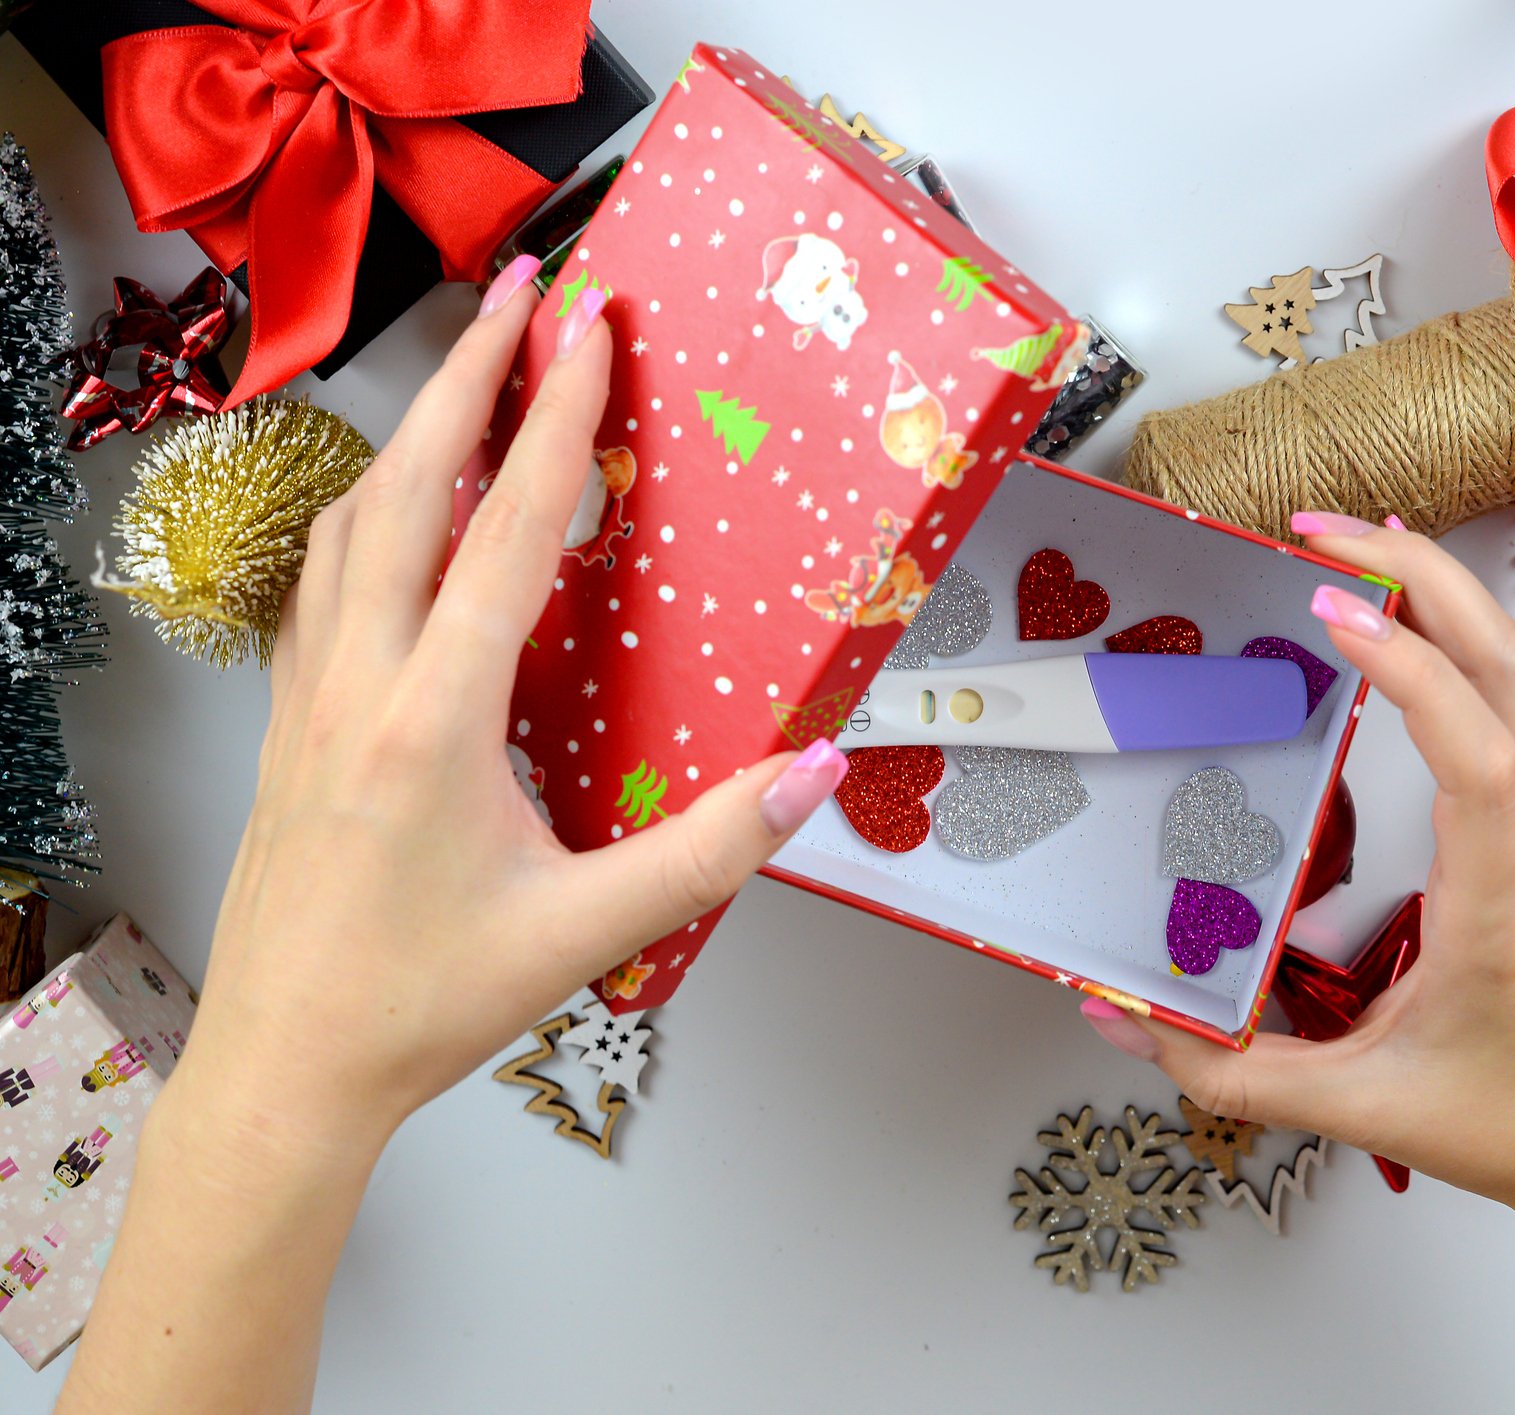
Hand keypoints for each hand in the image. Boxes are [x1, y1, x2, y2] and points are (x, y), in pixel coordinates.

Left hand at [181, 256, 849, 1157]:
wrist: (288, 1068)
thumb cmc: (422, 1004)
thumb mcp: (587, 933)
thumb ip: (711, 851)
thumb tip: (812, 775)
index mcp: (432, 721)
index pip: (504, 531)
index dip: (554, 421)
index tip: (587, 331)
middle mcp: (358, 686)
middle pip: (407, 488)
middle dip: (469, 374)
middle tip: (521, 292)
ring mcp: (308, 699)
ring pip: (350, 526)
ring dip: (411, 436)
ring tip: (467, 378)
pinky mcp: (289, 726)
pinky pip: (322, 583)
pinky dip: (366, 515)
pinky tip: (392, 519)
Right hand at [1080, 512, 1514, 1232]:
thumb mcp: (1357, 1111)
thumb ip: (1225, 1071)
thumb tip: (1120, 1017)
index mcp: (1505, 915)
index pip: (1484, 763)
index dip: (1414, 675)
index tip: (1337, 614)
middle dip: (1424, 580)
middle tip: (1319, 533)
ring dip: (1447, 593)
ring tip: (1356, 543)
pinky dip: (1466, 636)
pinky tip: (1416, 614)